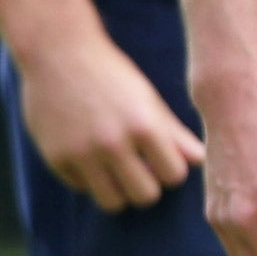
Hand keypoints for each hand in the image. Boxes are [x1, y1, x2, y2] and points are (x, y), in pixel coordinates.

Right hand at [17, 29, 203, 213]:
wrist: (59, 52)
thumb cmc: (111, 73)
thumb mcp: (147, 98)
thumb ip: (174, 133)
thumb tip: (200, 161)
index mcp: (144, 125)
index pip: (173, 175)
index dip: (171, 169)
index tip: (163, 159)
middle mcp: (113, 143)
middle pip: (145, 196)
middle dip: (148, 184)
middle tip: (141, 168)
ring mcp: (82, 154)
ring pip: (113, 203)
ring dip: (119, 189)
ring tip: (118, 168)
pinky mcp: (56, 160)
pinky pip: (83, 189)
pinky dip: (91, 178)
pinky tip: (90, 154)